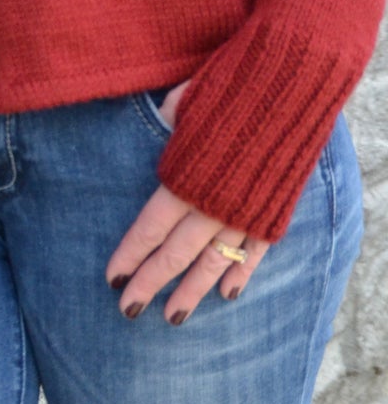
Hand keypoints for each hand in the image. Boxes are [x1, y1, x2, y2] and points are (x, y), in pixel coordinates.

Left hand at [104, 78, 271, 321]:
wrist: (291, 86)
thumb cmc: (229, 86)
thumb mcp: (184, 101)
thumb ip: (166, 122)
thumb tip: (158, 124)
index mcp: (184, 178)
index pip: (149, 228)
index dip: (130, 255)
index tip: (112, 279)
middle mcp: (212, 204)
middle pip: (175, 253)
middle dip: (150, 284)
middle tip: (128, 310)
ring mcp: (245, 212)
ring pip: (214, 262)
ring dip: (192, 291)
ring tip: (173, 317)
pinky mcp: (273, 212)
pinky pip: (255, 252)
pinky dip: (241, 273)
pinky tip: (227, 294)